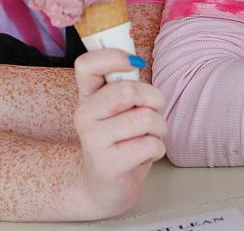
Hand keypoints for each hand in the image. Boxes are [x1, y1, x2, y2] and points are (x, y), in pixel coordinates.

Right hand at [73, 49, 166, 217]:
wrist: (102, 187)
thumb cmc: (119, 141)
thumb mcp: (117, 109)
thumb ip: (124, 84)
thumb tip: (136, 60)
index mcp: (87, 96)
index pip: (87, 65)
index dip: (113, 56)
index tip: (135, 63)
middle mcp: (84, 115)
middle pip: (127, 90)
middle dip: (153, 99)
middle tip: (151, 110)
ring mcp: (93, 141)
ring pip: (146, 118)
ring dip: (159, 128)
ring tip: (148, 136)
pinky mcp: (109, 166)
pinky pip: (151, 144)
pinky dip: (157, 149)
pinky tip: (143, 156)